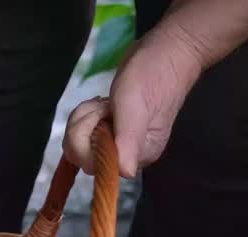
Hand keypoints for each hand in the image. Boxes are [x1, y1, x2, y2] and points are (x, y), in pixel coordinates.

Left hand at [64, 25, 204, 177]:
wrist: (166, 52)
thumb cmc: (153, 77)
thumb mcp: (137, 108)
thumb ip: (129, 141)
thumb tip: (125, 173)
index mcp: (137, 156)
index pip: (95, 164)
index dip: (86, 140)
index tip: (103, 116)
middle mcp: (127, 154)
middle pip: (83, 154)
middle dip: (84, 126)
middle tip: (104, 106)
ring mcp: (118, 140)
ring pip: (80, 141)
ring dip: (86, 116)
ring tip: (106, 103)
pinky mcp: (112, 128)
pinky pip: (86, 130)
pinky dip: (88, 114)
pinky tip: (105, 103)